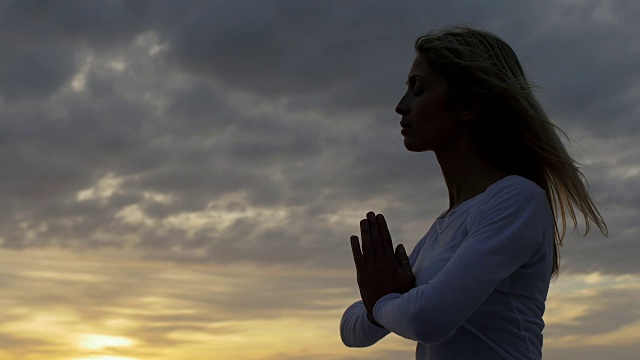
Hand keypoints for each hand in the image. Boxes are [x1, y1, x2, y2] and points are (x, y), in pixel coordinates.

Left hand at [350, 211, 415, 326]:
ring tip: (363, 221)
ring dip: (364, 233)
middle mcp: (380, 264)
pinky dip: (355, 248)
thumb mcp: (408, 278)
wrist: (385, 311)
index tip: (380, 217)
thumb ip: (403, 261)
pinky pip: (358, 259)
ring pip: (367, 247)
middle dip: (373, 226)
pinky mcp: (361, 276)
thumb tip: (399, 245)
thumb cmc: (400, 294)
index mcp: (391, 263)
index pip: (386, 240)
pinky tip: (353, 237)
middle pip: (376, 241)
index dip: (382, 227)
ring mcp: (370, 270)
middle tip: (370, 214)